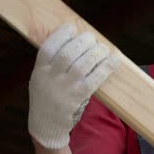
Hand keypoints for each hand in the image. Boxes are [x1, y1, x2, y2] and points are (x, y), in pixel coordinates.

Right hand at [28, 24, 117, 148]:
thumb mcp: (40, 78)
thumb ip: (52, 62)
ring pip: (84, 63)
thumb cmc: (47, 97)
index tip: (72, 28)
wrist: (46, 125)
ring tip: (103, 49)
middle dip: (84, 41)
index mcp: (40, 70)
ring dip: (97, 52)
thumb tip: (75, 41)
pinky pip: (96, 77)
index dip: (62, 34)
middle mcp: (51, 77)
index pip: (49, 46)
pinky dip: (106, 67)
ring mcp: (65, 87)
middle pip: (69, 52)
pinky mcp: (79, 96)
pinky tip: (114, 61)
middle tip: (92, 38)